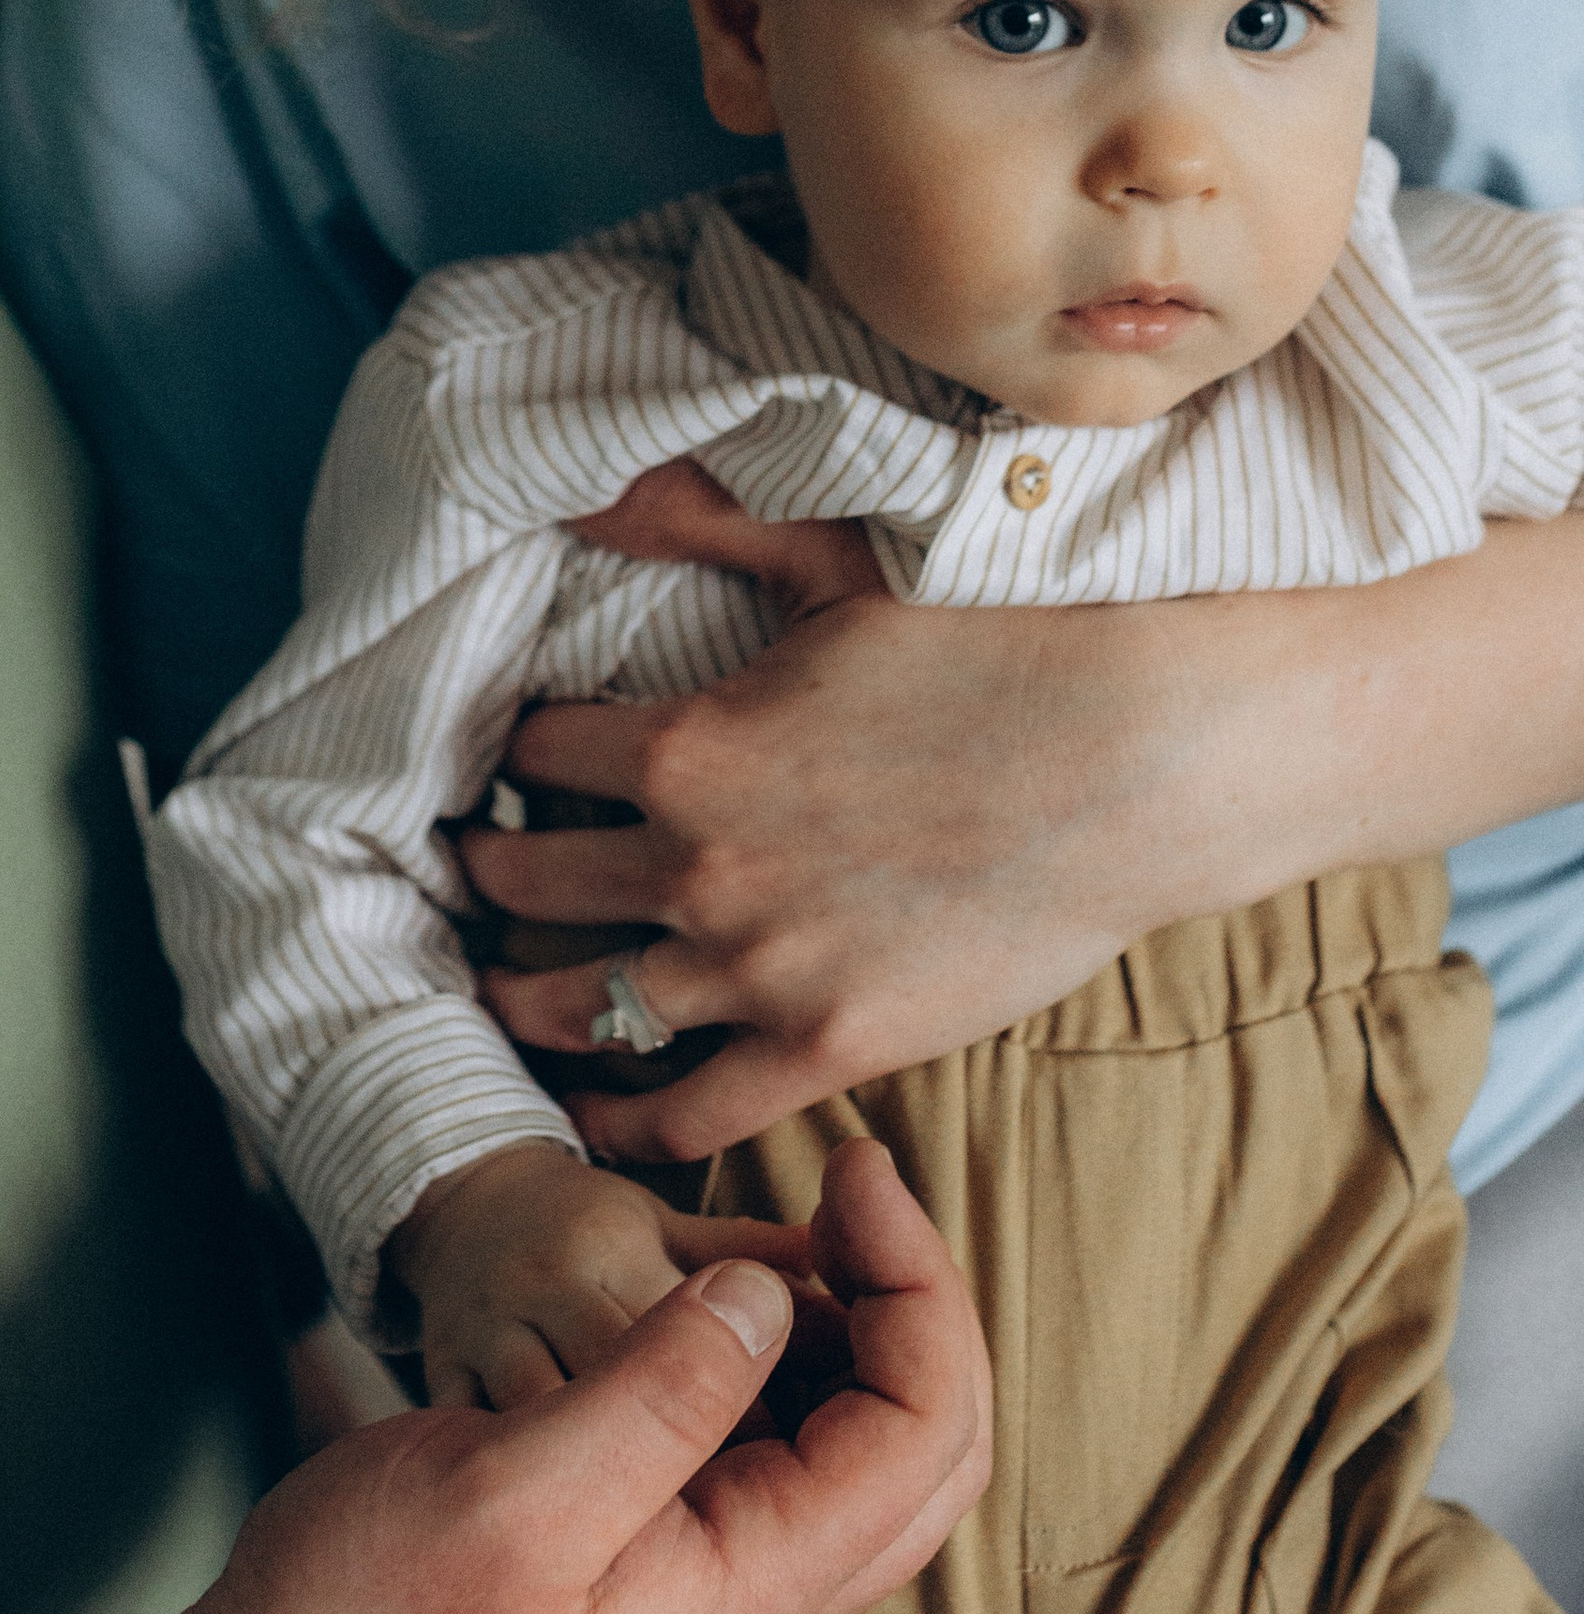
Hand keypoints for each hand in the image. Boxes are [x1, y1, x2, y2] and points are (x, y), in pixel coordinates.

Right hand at [156, 1140, 991, 1613]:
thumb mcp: (508, 1492)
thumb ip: (657, 1397)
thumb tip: (769, 1294)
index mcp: (748, 1589)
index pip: (926, 1433)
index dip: (922, 1286)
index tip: (855, 1169)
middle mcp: (756, 1596)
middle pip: (929, 1446)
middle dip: (919, 1301)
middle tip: (853, 1188)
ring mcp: (710, 1584)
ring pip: (863, 1452)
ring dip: (865, 1332)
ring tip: (812, 1223)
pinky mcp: (656, 1557)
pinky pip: (778, 1458)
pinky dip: (794, 1363)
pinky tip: (732, 1299)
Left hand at [460, 460, 1261, 1158]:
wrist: (1142, 762)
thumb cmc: (995, 647)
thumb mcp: (835, 563)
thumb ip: (701, 527)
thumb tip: (589, 492)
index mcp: (684, 746)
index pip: (534, 755)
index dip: (513, 754)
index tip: (507, 763)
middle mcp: (697, 865)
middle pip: (529, 885)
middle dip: (487, 876)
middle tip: (470, 876)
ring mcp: (759, 970)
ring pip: (580, 1007)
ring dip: (522, 999)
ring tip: (498, 988)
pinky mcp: (828, 1048)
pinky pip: (685, 1114)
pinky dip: (624, 1120)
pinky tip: (590, 1110)